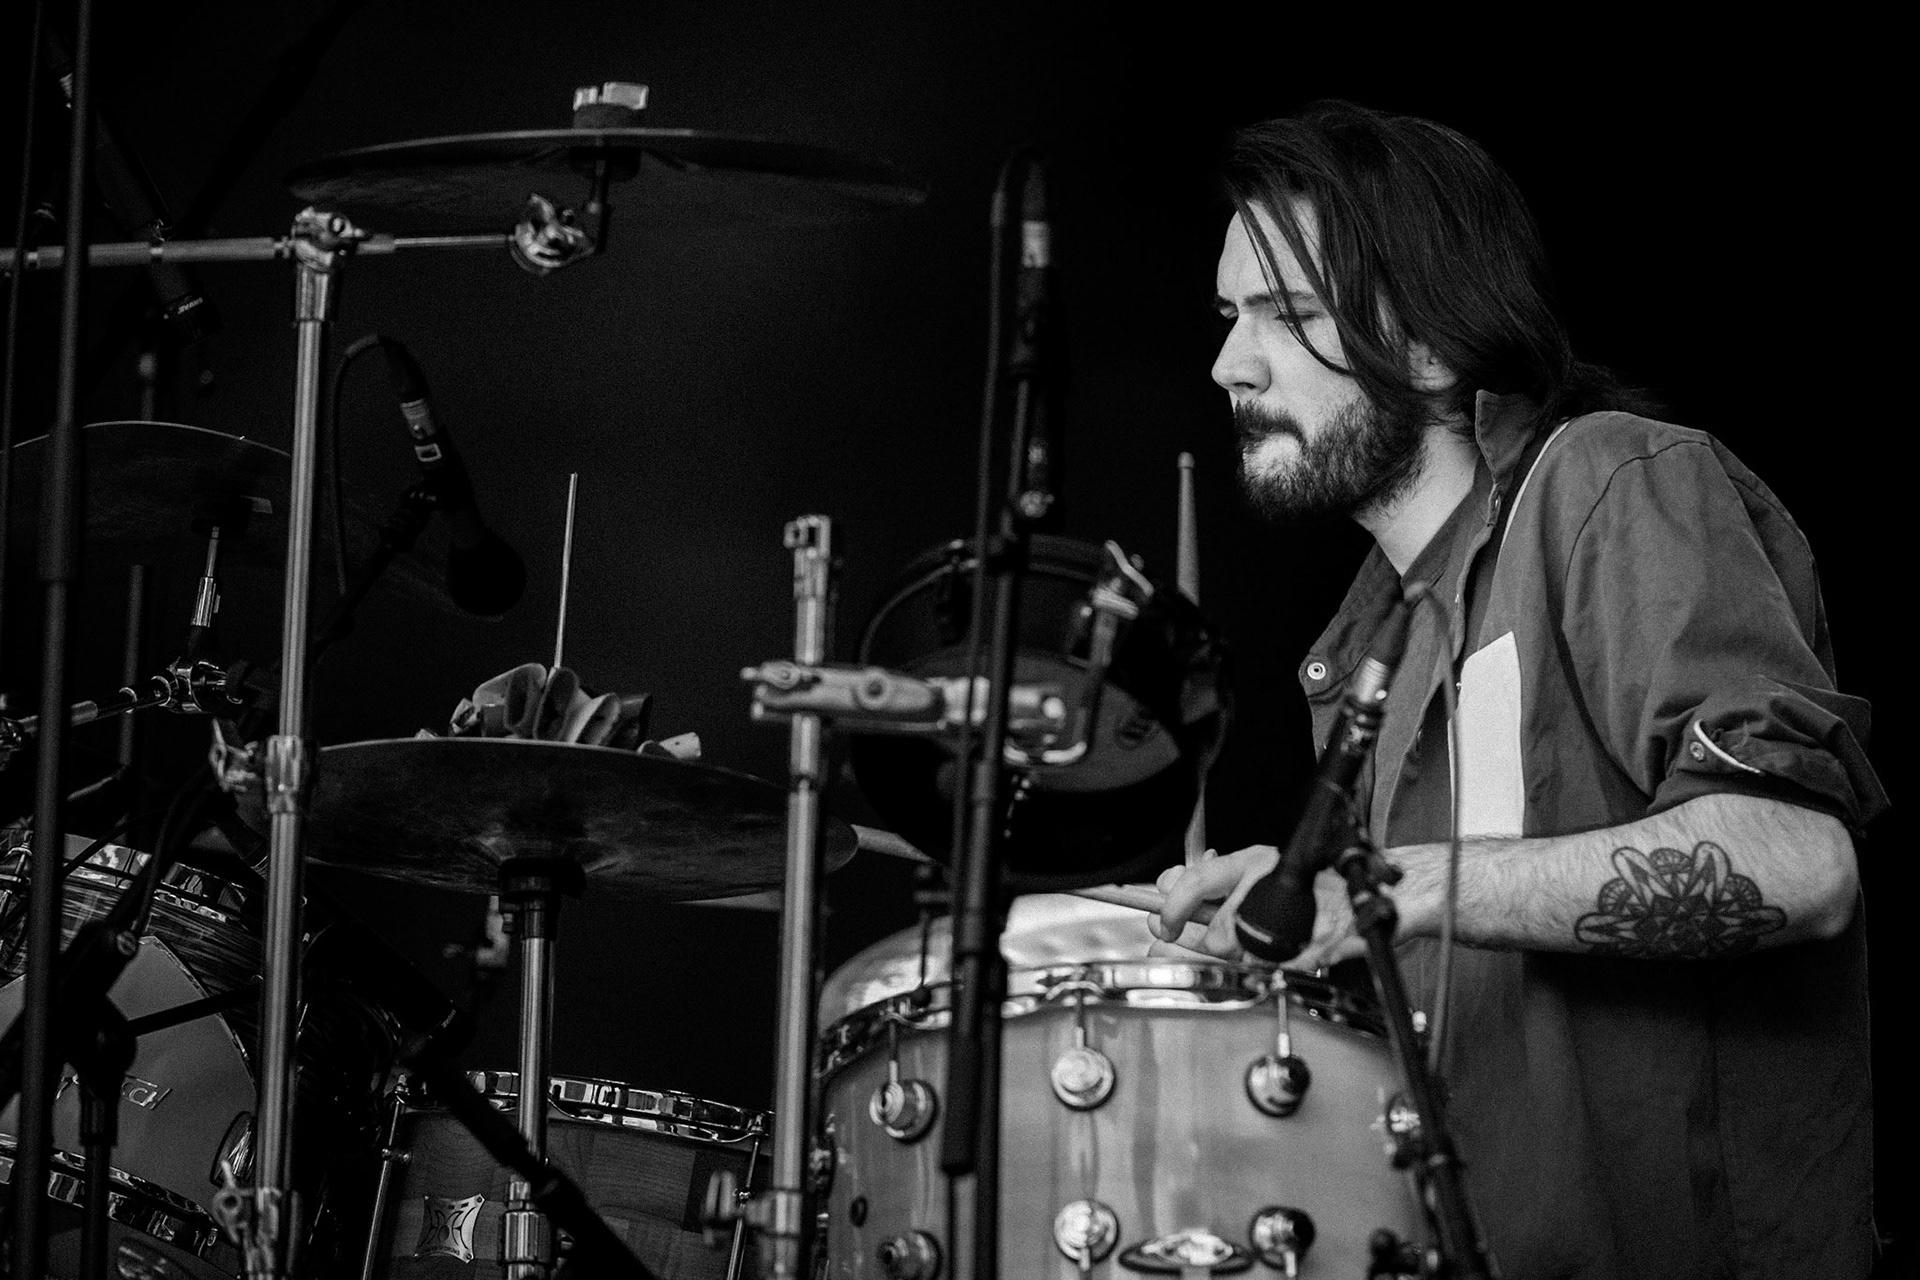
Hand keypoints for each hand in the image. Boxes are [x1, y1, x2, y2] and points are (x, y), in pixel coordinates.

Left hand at [1147, 845, 1367, 969]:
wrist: (1372, 900)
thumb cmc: (1317, 887)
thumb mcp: (1258, 872)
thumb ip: (1211, 883)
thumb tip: (1166, 888)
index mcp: (1251, 861)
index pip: (1195, 880)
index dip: (1172, 907)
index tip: (1164, 924)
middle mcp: (1268, 881)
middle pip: (1216, 933)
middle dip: (1215, 948)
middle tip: (1225, 943)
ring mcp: (1292, 915)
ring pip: (1242, 956)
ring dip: (1246, 959)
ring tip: (1265, 943)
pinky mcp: (1313, 946)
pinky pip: (1271, 971)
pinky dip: (1272, 970)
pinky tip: (1284, 954)